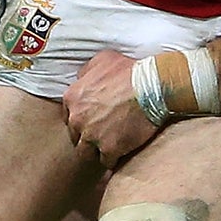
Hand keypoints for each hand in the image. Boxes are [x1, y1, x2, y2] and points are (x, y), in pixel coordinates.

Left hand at [63, 49, 163, 165]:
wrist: (151, 87)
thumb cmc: (129, 71)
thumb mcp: (103, 59)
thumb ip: (87, 70)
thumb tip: (82, 78)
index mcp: (73, 98)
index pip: (69, 115)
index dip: (82, 118)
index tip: (93, 119)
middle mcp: (77, 119)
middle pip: (76, 135)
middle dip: (87, 135)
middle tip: (102, 134)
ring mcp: (92, 136)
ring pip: (87, 152)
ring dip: (96, 150)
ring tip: (109, 148)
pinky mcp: (109, 149)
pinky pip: (106, 161)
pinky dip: (112, 160)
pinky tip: (120, 155)